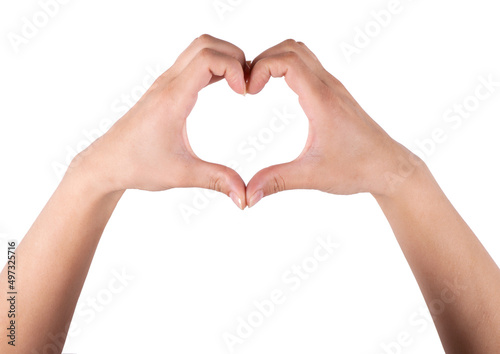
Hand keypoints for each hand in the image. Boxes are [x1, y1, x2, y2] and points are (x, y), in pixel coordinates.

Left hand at [71, 34, 247, 208]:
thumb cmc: (137, 165)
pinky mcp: (165, 89)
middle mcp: (167, 84)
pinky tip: (224, 86)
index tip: (244, 93)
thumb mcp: (181, 174)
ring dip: (223, 58)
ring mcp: (165, 83)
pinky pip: (192, 62)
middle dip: (234, 56)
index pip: (208, 58)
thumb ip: (216, 180)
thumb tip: (244, 196)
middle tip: (247, 84)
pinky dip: (213, 66)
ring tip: (239, 84)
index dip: (235, 68)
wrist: (106, 163)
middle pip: (206, 43)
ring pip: (198, 48)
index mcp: (172, 99)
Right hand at [244, 39, 420, 206]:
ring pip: (301, 52)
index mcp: (322, 101)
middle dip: (263, 60)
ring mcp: (333, 87)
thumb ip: (277, 181)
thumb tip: (248, 195)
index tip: (249, 92)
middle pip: (291, 48)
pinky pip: (308, 65)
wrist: (389, 167)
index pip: (287, 61)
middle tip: (249, 86)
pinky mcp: (334, 93)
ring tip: (259, 85)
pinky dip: (287, 67)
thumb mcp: (312, 176)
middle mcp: (328, 87)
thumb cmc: (358, 168)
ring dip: (276, 60)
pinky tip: (277, 90)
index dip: (261, 68)